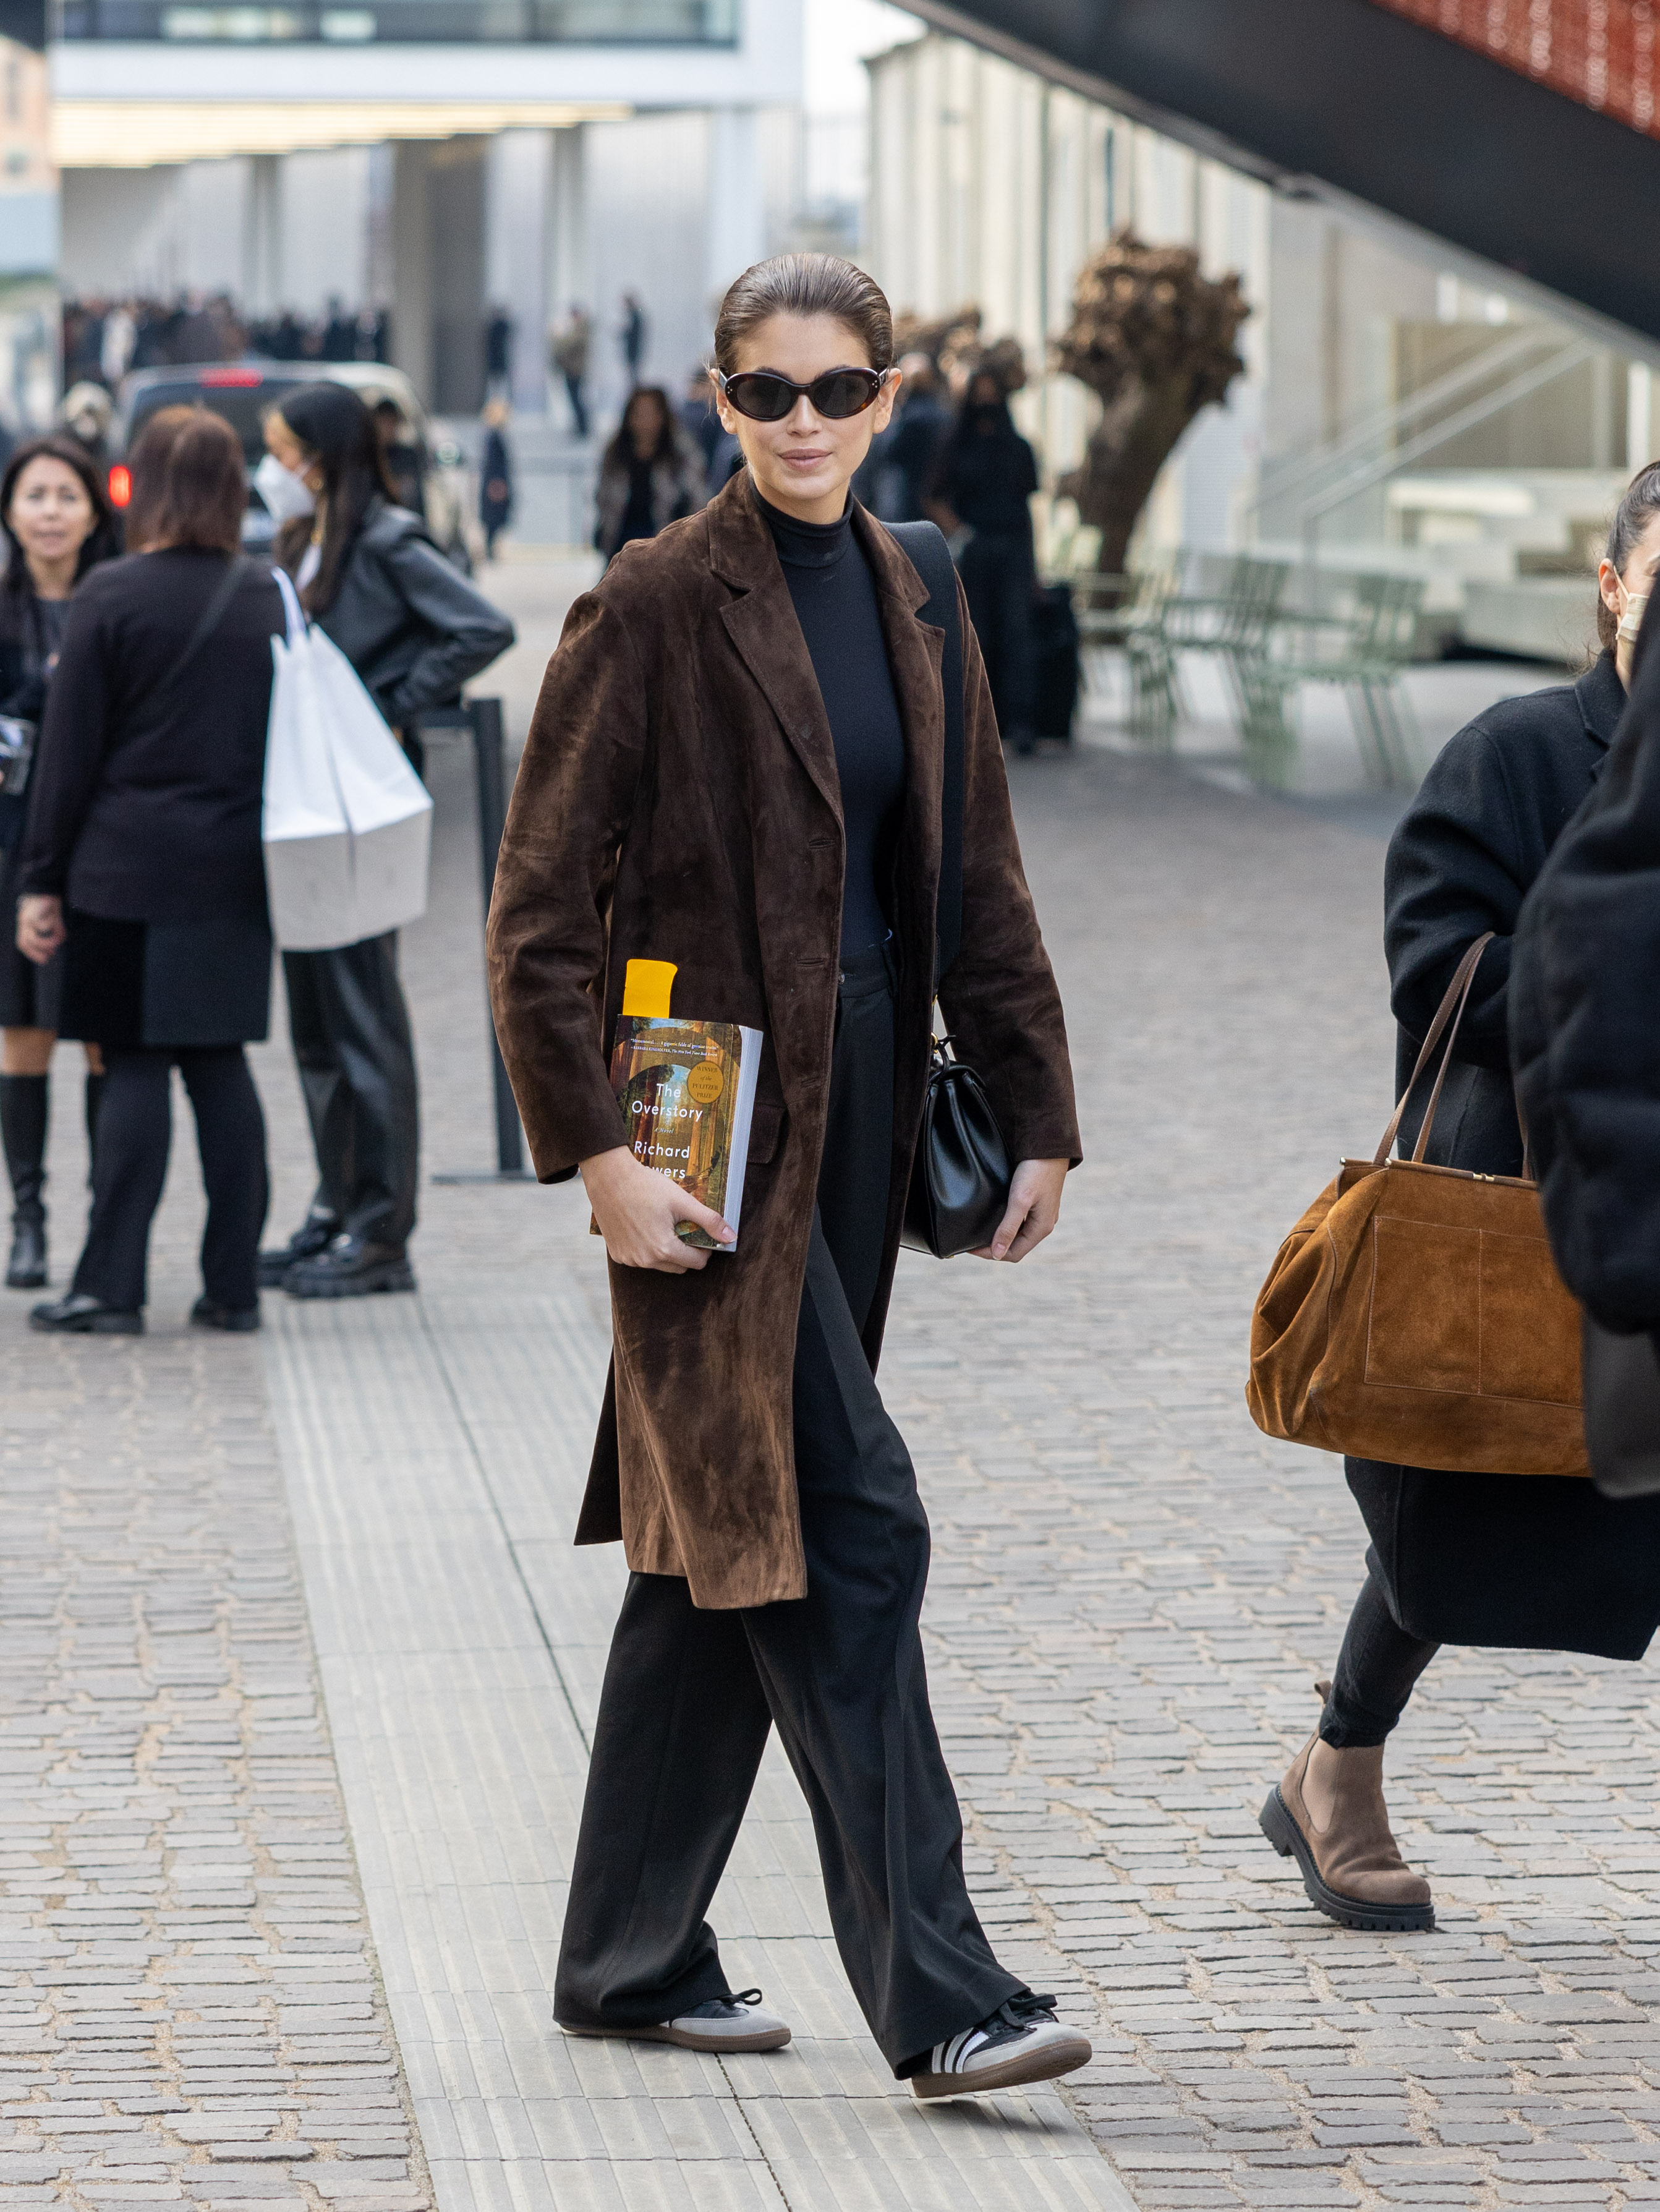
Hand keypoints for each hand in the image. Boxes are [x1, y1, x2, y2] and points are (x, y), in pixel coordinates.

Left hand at [16, 894, 63, 966]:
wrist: (46, 886)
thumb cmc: (49, 902)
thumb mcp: (53, 918)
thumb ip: (56, 929)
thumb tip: (62, 940)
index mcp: (26, 925)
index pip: (24, 943)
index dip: (33, 953)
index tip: (47, 958)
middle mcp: (24, 923)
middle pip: (24, 943)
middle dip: (36, 953)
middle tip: (49, 957)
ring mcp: (27, 918)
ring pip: (32, 939)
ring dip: (46, 943)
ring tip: (58, 942)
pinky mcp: (33, 913)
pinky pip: (40, 926)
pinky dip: (49, 927)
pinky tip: (54, 921)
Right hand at [581, 1144, 734, 1272]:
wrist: (609, 1177)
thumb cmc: (646, 1186)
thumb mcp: (682, 1201)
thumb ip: (708, 1220)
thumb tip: (730, 1237)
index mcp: (663, 1250)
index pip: (696, 1263)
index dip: (704, 1249)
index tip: (701, 1233)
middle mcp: (645, 1261)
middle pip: (679, 1266)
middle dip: (686, 1252)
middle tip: (683, 1228)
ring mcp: (629, 1259)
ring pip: (660, 1265)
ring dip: (667, 1251)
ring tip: (664, 1225)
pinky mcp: (617, 1254)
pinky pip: (641, 1259)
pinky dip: (648, 1249)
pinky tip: (645, 1226)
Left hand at [972, 1157, 1066, 1262]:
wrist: (1050, 1145)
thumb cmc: (1036, 1171)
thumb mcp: (1020, 1200)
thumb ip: (1008, 1227)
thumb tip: (998, 1253)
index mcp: (1041, 1228)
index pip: (1013, 1254)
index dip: (991, 1254)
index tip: (970, 1247)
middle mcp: (1043, 1224)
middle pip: (1016, 1246)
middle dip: (994, 1247)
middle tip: (973, 1241)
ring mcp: (1042, 1214)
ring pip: (1018, 1235)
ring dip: (1000, 1236)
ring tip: (981, 1232)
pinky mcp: (1038, 1203)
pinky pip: (1021, 1222)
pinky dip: (1007, 1225)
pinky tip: (995, 1219)